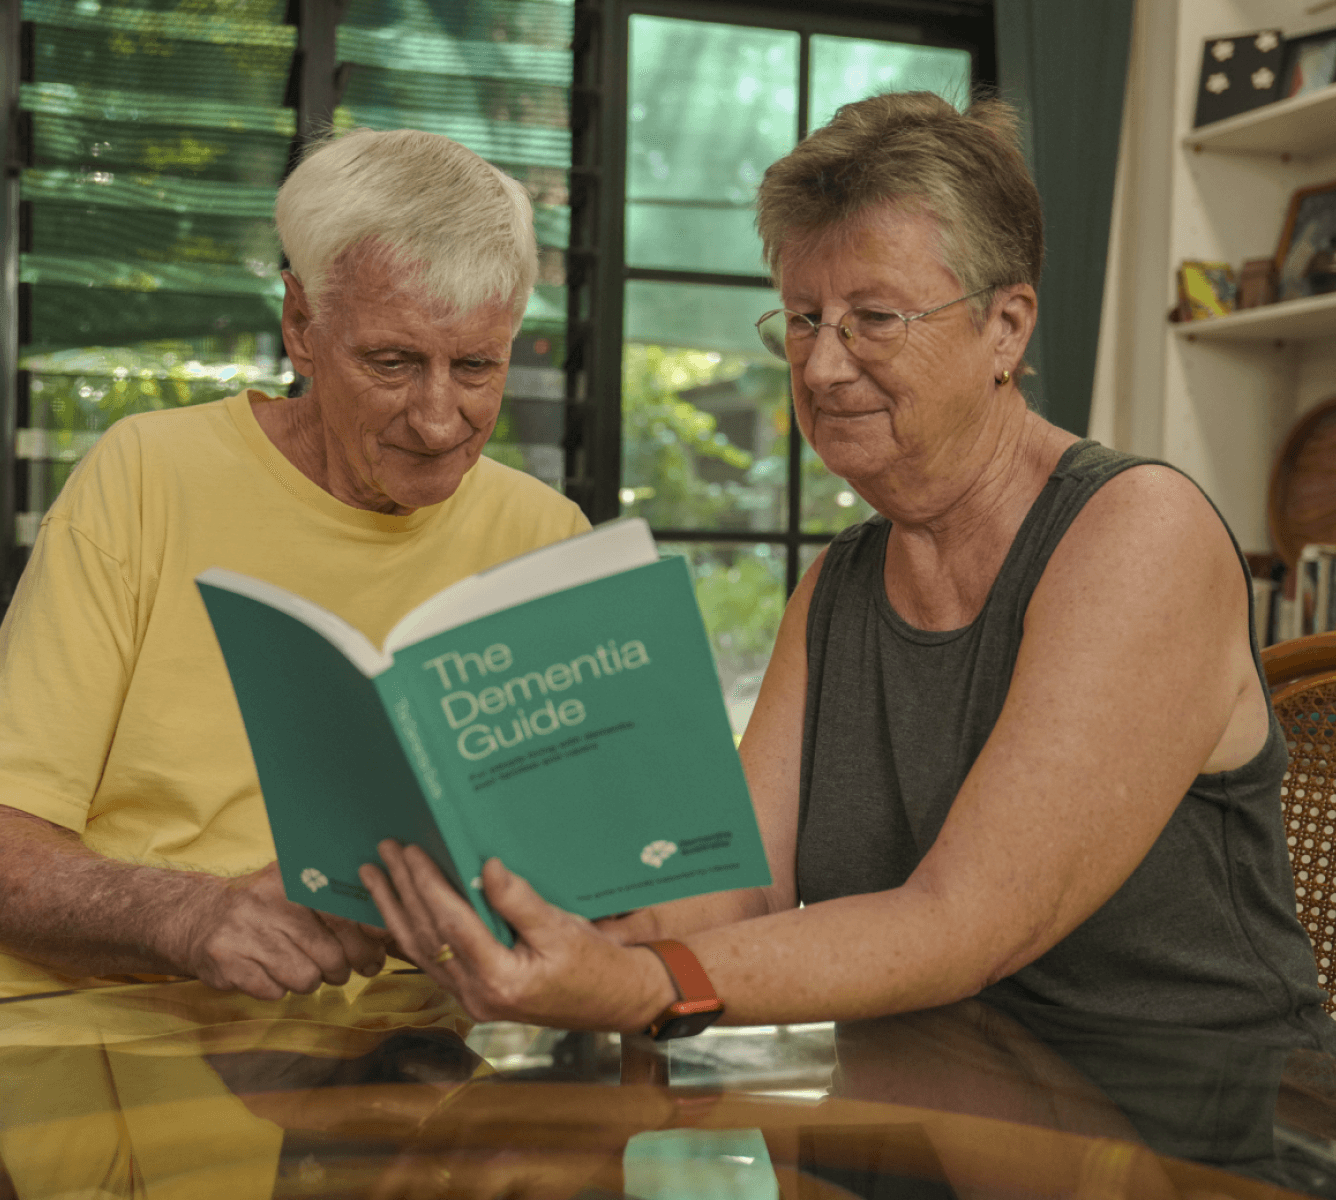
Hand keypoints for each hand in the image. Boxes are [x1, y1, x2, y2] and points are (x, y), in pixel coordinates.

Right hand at [167, 862, 390, 1000]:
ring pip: (305, 978)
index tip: (380, 947)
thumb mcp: (296, 888)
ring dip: (310, 981)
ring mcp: (244, 932)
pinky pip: (274, 992)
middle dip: (343, 969)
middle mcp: (267, 900)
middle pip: (329, 953)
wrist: (197, 917)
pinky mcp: (227, 962)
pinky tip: (269, 972)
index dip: (367, 936)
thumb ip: (338, 902)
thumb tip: (387, 930)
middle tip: (342, 969)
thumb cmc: (265, 907)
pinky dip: (278, 989)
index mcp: (292, 878)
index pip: (343, 912)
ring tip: (301, 968)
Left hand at [359, 843, 673, 1030]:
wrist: (616, 1001)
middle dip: (402, 890)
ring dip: (395, 910)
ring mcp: (472, 999)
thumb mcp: (564, 929)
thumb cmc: (597, 966)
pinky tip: (399, 908)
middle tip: (384, 852)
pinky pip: (433, 959)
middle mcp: (476, 995)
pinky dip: (412, 929)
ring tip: (374, 876)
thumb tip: (485, 868)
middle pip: (426, 936)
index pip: (451, 924)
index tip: (412, 851)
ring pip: (420, 950)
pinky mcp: (475, 994)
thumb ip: (519, 901)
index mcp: (499, 980)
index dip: (428, 884)